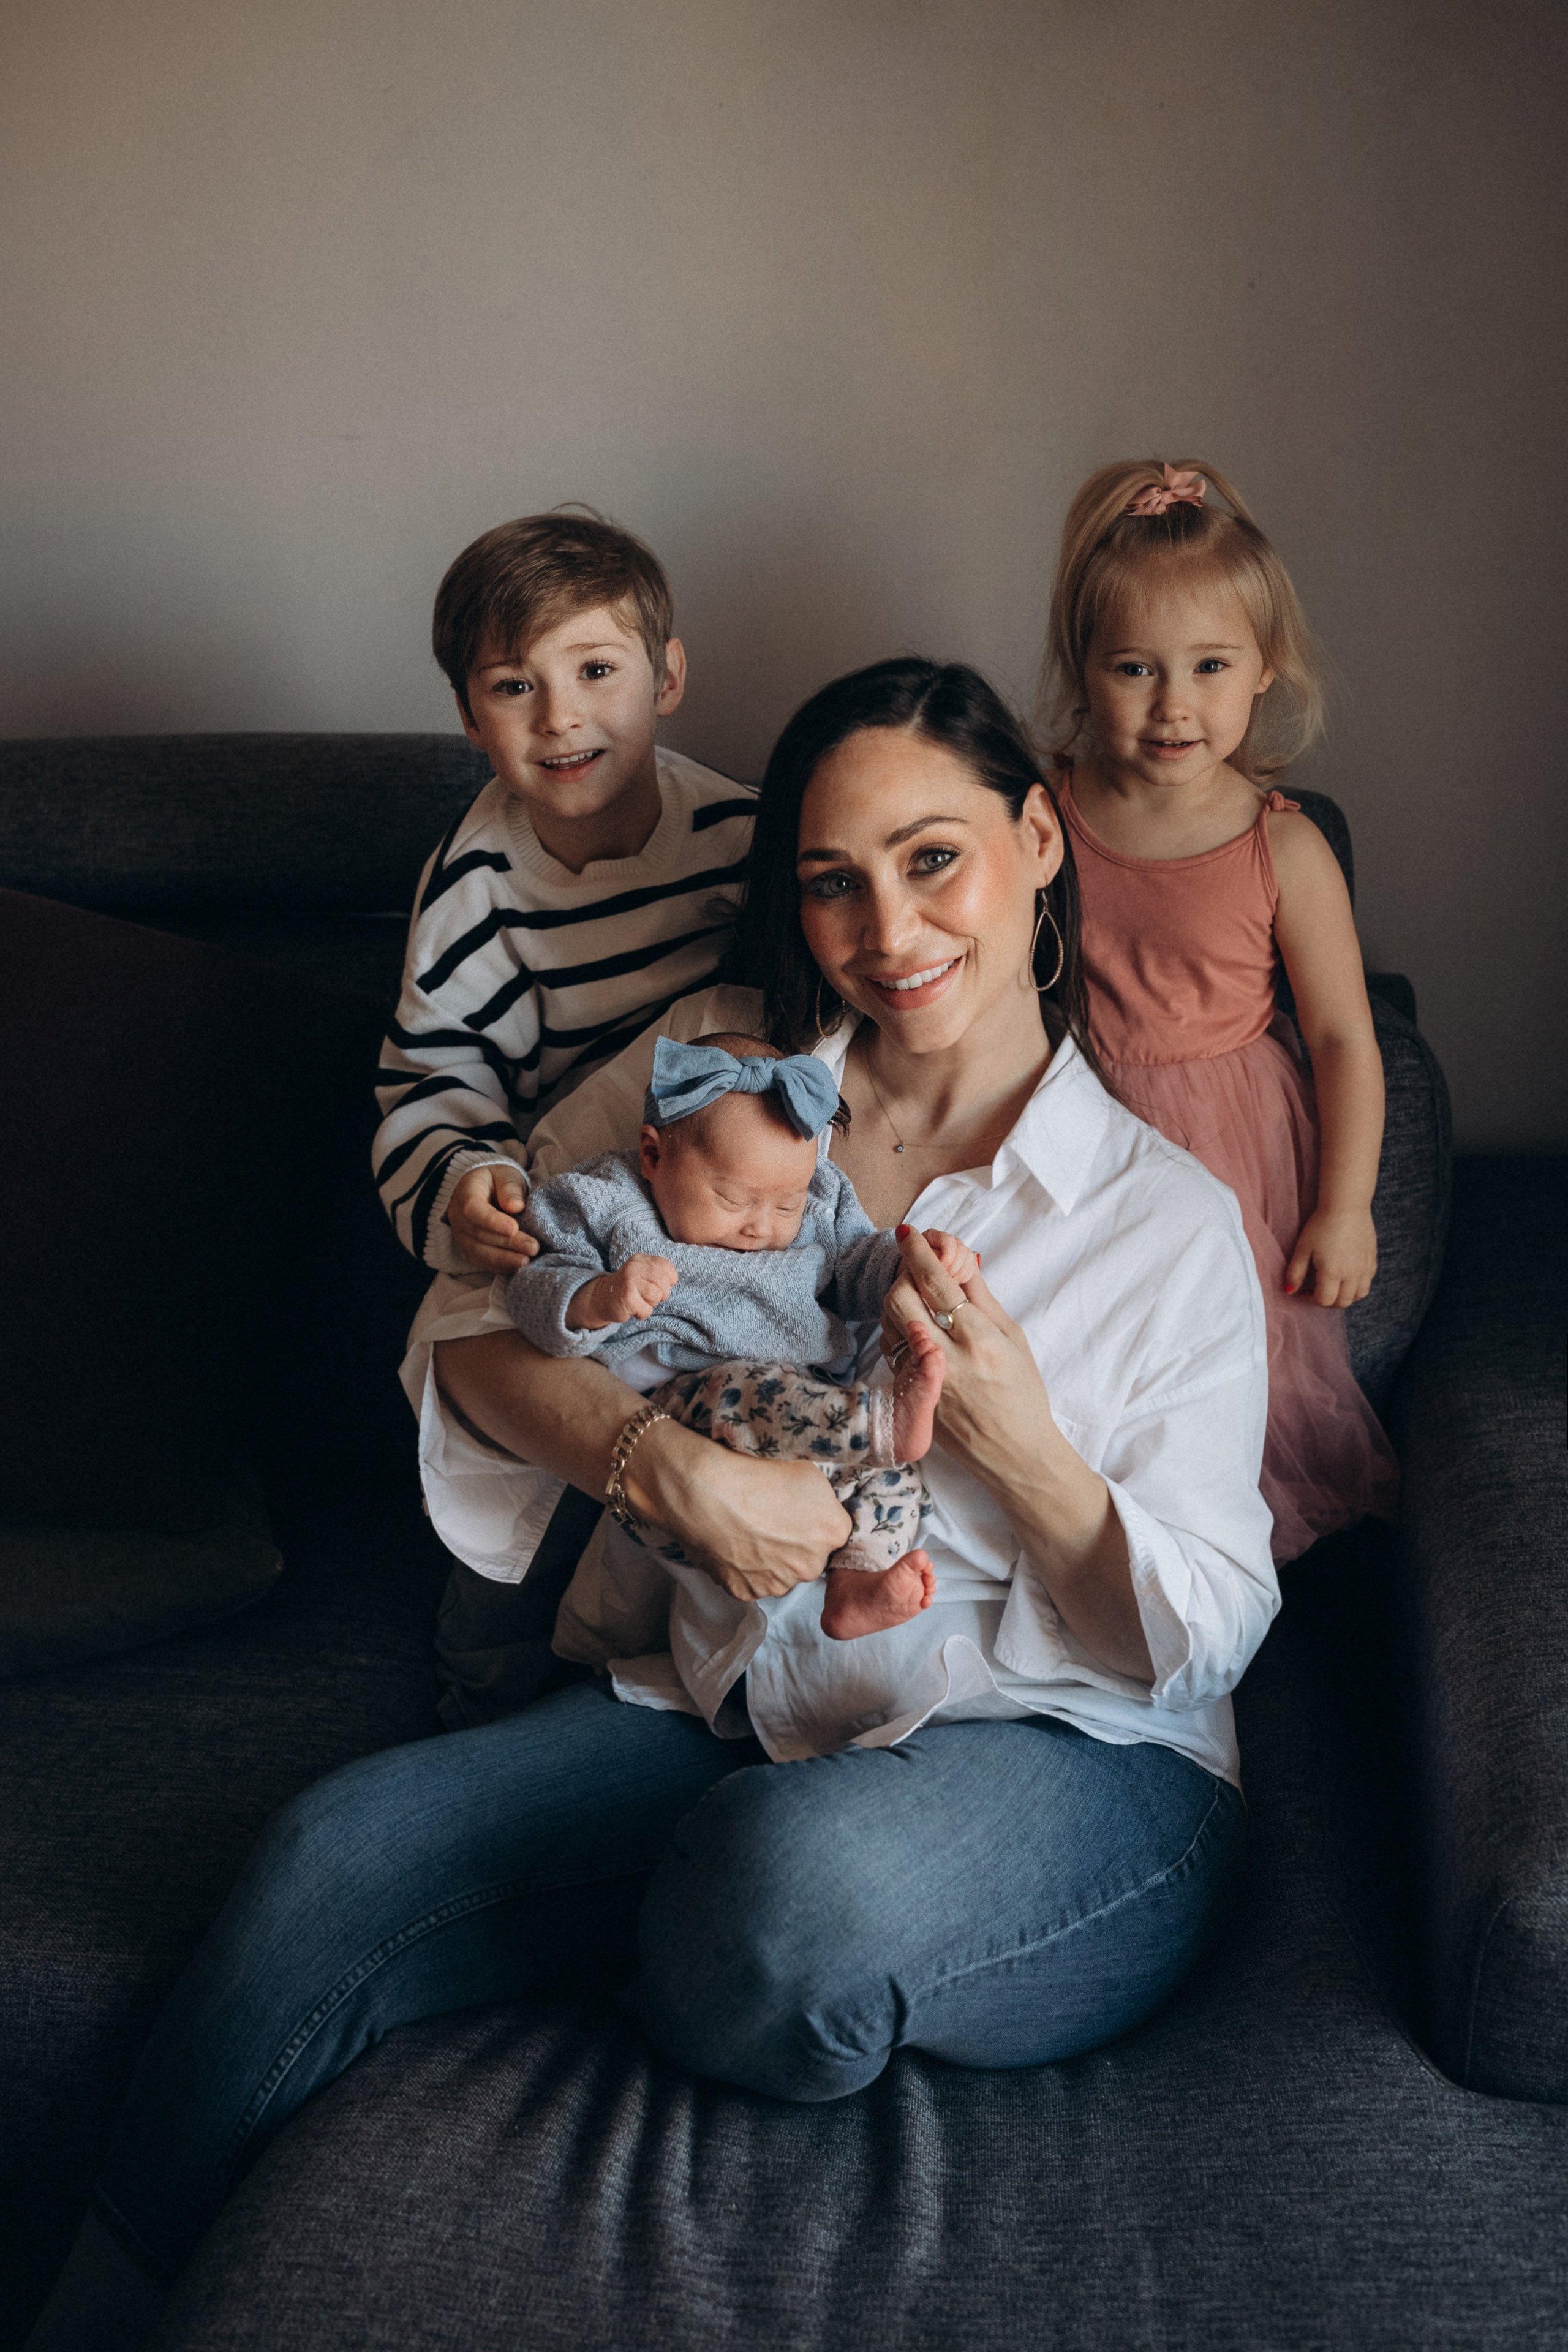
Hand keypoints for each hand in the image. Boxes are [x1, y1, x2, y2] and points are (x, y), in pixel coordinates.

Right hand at [446, 1165, 536, 1272]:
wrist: (483, 1190)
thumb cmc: (497, 1181)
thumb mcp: (505, 1174)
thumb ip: (510, 1188)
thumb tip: (516, 1206)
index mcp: (466, 1192)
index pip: (473, 1209)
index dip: (492, 1221)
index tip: (514, 1229)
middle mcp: (458, 1216)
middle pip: (479, 1234)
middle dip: (507, 1243)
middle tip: (532, 1248)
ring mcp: (460, 1235)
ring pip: (478, 1251)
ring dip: (503, 1259)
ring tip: (526, 1261)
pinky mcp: (467, 1248)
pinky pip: (480, 1261)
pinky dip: (498, 1266)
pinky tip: (516, 1267)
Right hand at [567, 1255, 677, 1331]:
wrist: (602, 1299)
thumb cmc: (629, 1288)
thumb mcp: (643, 1274)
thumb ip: (658, 1273)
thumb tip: (672, 1281)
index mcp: (641, 1259)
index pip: (666, 1266)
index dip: (668, 1280)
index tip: (657, 1285)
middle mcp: (634, 1267)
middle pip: (664, 1283)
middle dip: (661, 1294)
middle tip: (647, 1296)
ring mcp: (629, 1281)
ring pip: (657, 1296)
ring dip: (650, 1304)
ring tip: (639, 1301)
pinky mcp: (627, 1298)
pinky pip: (647, 1310)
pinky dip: (642, 1314)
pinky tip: (632, 1309)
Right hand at [624, 1421, 851, 1600]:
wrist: (705, 1490)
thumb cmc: (755, 1471)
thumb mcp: (807, 1472)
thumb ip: (822, 1501)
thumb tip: (817, 1514)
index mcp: (833, 1532)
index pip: (833, 1532)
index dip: (812, 1521)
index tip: (793, 1511)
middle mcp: (811, 1566)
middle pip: (808, 1558)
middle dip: (794, 1546)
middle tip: (767, 1523)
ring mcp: (778, 1583)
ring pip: (780, 1574)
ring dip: (770, 1561)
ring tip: (746, 1534)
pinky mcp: (746, 1592)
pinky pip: (751, 1582)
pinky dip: (744, 1569)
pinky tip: (731, 1545)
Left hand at [882, 1227, 1048, 1491]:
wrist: (1016, 1453)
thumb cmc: (1024, 1394)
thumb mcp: (1014, 1338)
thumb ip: (982, 1297)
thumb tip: (960, 1257)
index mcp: (979, 1338)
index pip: (937, 1282)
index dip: (920, 1251)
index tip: (910, 1233)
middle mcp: (945, 1357)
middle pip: (901, 1298)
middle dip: (903, 1272)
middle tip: (914, 1263)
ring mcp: (922, 1378)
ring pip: (889, 1322)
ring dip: (897, 1297)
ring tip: (914, 1289)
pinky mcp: (911, 1394)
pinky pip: (890, 1348)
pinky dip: (896, 1326)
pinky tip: (912, 1321)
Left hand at [1285, 1206, 1376, 1307]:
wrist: (1346, 1206)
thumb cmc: (1321, 1224)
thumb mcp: (1303, 1248)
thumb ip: (1295, 1272)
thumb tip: (1289, 1291)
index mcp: (1333, 1273)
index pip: (1324, 1300)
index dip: (1311, 1300)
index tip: (1303, 1292)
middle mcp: (1352, 1274)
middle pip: (1342, 1302)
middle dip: (1327, 1301)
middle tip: (1316, 1291)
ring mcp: (1365, 1268)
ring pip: (1358, 1295)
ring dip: (1344, 1297)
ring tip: (1333, 1286)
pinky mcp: (1372, 1260)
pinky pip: (1367, 1282)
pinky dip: (1356, 1286)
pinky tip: (1346, 1275)